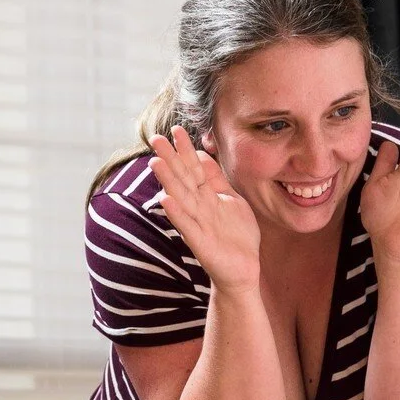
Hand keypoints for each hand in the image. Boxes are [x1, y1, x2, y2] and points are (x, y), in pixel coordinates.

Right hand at [148, 128, 260, 292]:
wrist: (244, 270)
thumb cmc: (237, 236)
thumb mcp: (231, 201)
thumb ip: (217, 180)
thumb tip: (203, 154)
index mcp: (207, 197)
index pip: (194, 169)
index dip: (186, 150)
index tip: (177, 130)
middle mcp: (199, 208)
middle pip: (183, 180)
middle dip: (170, 159)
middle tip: (155, 138)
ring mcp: (198, 225)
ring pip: (181, 199)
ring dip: (168, 182)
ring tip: (155, 163)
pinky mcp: (200, 243)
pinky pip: (187, 226)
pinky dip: (176, 214)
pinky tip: (166, 200)